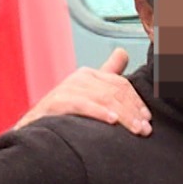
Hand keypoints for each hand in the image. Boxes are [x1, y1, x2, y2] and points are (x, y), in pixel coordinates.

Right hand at [16, 48, 149, 134]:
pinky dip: (98, 112)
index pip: (121, 84)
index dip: (137, 101)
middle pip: (115, 92)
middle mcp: (80, 78)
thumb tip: (123, 53)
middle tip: (145, 129)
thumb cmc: (64, 115)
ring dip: (123, 115)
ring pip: (104, 98)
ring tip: (135, 129)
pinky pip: (82, 105)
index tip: (147, 119)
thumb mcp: (88, 94)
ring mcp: (68, 88)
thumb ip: (107, 75)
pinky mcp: (57, 102)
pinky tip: (112, 121)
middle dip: (133, 111)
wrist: (35, 131)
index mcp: (90, 75)